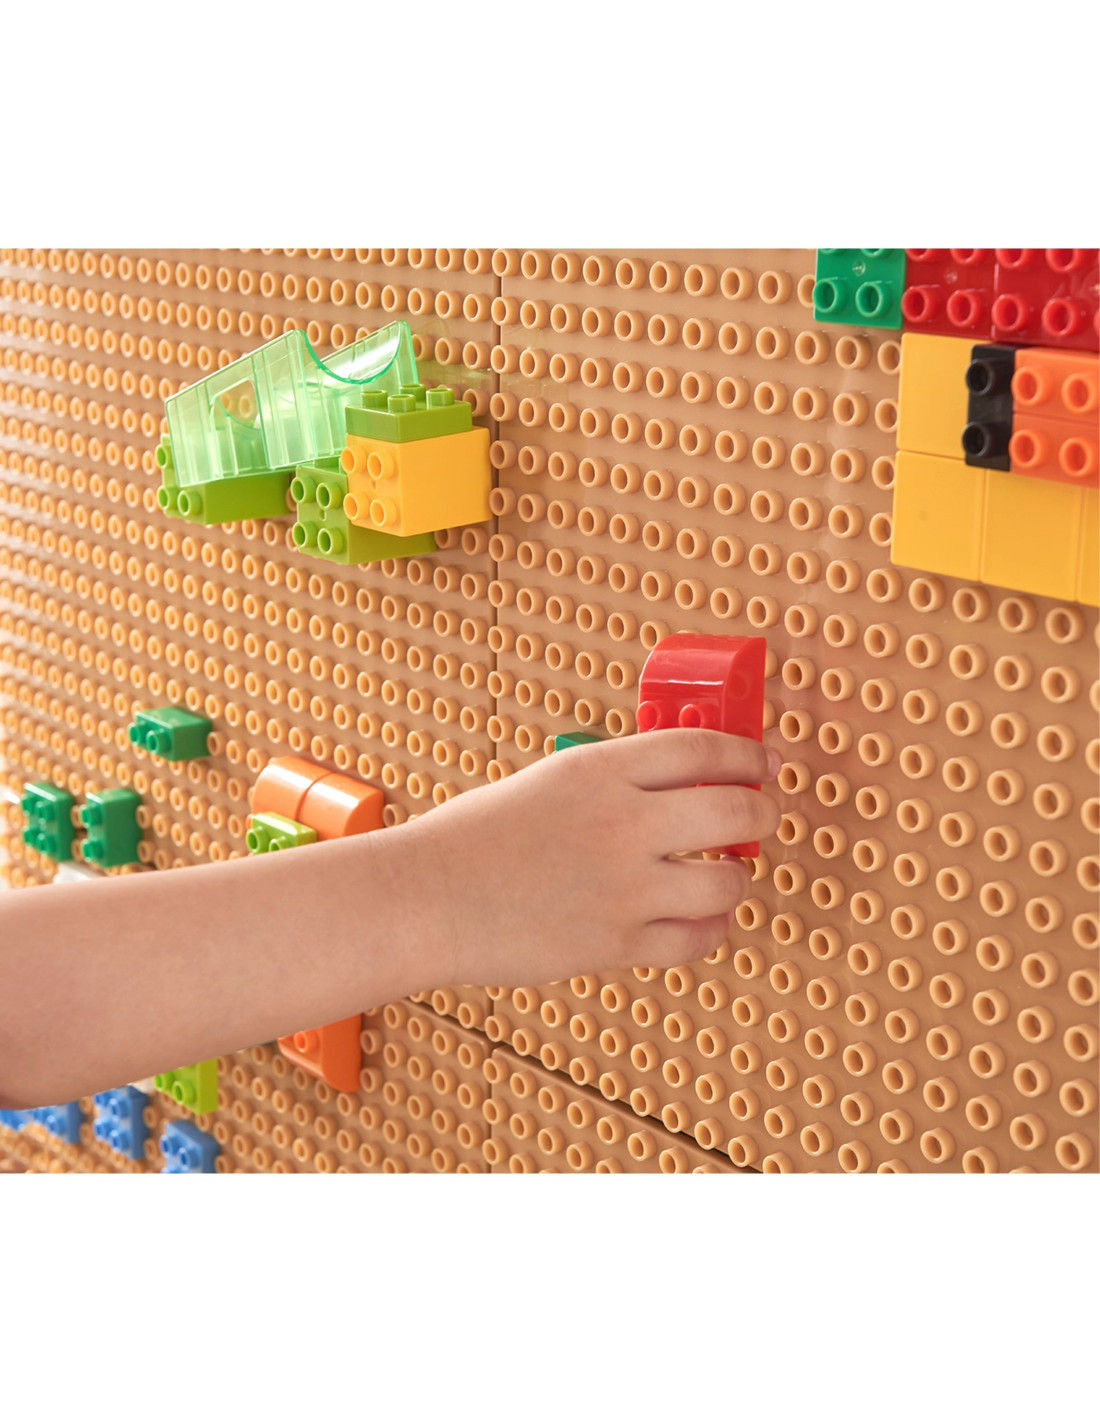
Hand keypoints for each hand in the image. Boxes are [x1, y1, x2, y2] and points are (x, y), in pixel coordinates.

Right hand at [399, 729, 780, 988]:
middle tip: (760, 814)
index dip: (747, 754)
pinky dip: (710, 928)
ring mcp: (625, 888)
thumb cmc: (473, 838)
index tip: (762, 762)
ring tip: (724, 875)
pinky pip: (698, 939)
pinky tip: (699, 917)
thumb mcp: (549, 779)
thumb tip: (678, 789)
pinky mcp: (617, 943)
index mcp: (601, 770)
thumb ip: (614, 781)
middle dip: (762, 811)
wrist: (425, 899)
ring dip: (736, 877)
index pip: (706, 750)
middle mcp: (623, 824)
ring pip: (729, 882)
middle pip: (737, 810)